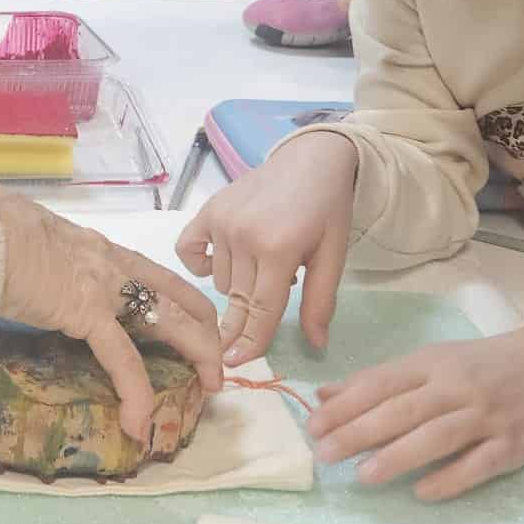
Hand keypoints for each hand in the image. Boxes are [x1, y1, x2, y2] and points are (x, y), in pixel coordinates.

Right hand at [0, 182, 221, 442]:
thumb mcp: (37, 246)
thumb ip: (51, 266)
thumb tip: (37, 284)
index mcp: (103, 250)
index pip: (160, 278)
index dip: (187, 306)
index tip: (197, 332)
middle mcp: (115, 265)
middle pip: (183, 298)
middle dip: (208, 334)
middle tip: (217, 368)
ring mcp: (105, 288)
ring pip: (173, 322)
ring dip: (199, 357)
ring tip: (209, 390)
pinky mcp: (87, 311)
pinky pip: (123, 359)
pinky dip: (137, 393)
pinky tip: (139, 422)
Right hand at [176, 131, 358, 363]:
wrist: (310, 158)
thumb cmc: (327, 209)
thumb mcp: (334, 255)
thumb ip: (322, 301)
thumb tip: (315, 345)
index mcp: (280, 248)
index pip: (262, 309)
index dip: (251, 341)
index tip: (236, 365)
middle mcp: (245, 236)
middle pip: (237, 300)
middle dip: (237, 327)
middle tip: (233, 350)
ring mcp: (222, 222)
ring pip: (220, 281)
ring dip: (237, 288)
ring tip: (262, 272)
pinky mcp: (208, 211)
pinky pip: (189, 251)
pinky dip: (199, 264)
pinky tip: (220, 264)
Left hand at [308, 325, 523, 499]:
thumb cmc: (477, 367)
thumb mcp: (429, 362)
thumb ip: (378, 380)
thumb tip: (323, 395)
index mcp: (432, 363)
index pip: (381, 383)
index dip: (345, 405)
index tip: (313, 427)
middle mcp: (458, 387)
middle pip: (404, 410)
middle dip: (360, 431)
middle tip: (325, 454)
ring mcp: (487, 416)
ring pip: (439, 436)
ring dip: (399, 456)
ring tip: (363, 476)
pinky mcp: (513, 445)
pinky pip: (479, 465)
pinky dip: (451, 479)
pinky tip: (421, 492)